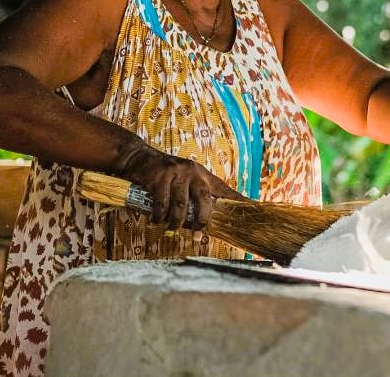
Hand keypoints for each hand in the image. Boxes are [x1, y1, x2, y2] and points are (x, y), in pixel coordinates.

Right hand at [113, 142, 245, 230]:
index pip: (223, 189)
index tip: (251, 208)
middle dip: (202, 219)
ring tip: (172, 228)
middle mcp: (192, 172)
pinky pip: (162, 203)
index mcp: (202, 174)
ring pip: (181, 205)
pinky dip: (160, 216)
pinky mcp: (159, 177)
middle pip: (204, 199)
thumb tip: (201, 222)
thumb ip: (194, 196)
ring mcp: (176, 173)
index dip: (236, 200)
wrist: (138, 158)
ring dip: (177, 221)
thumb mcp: (184, 179)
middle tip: (197, 231)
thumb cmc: (164, 175)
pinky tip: (157, 220)